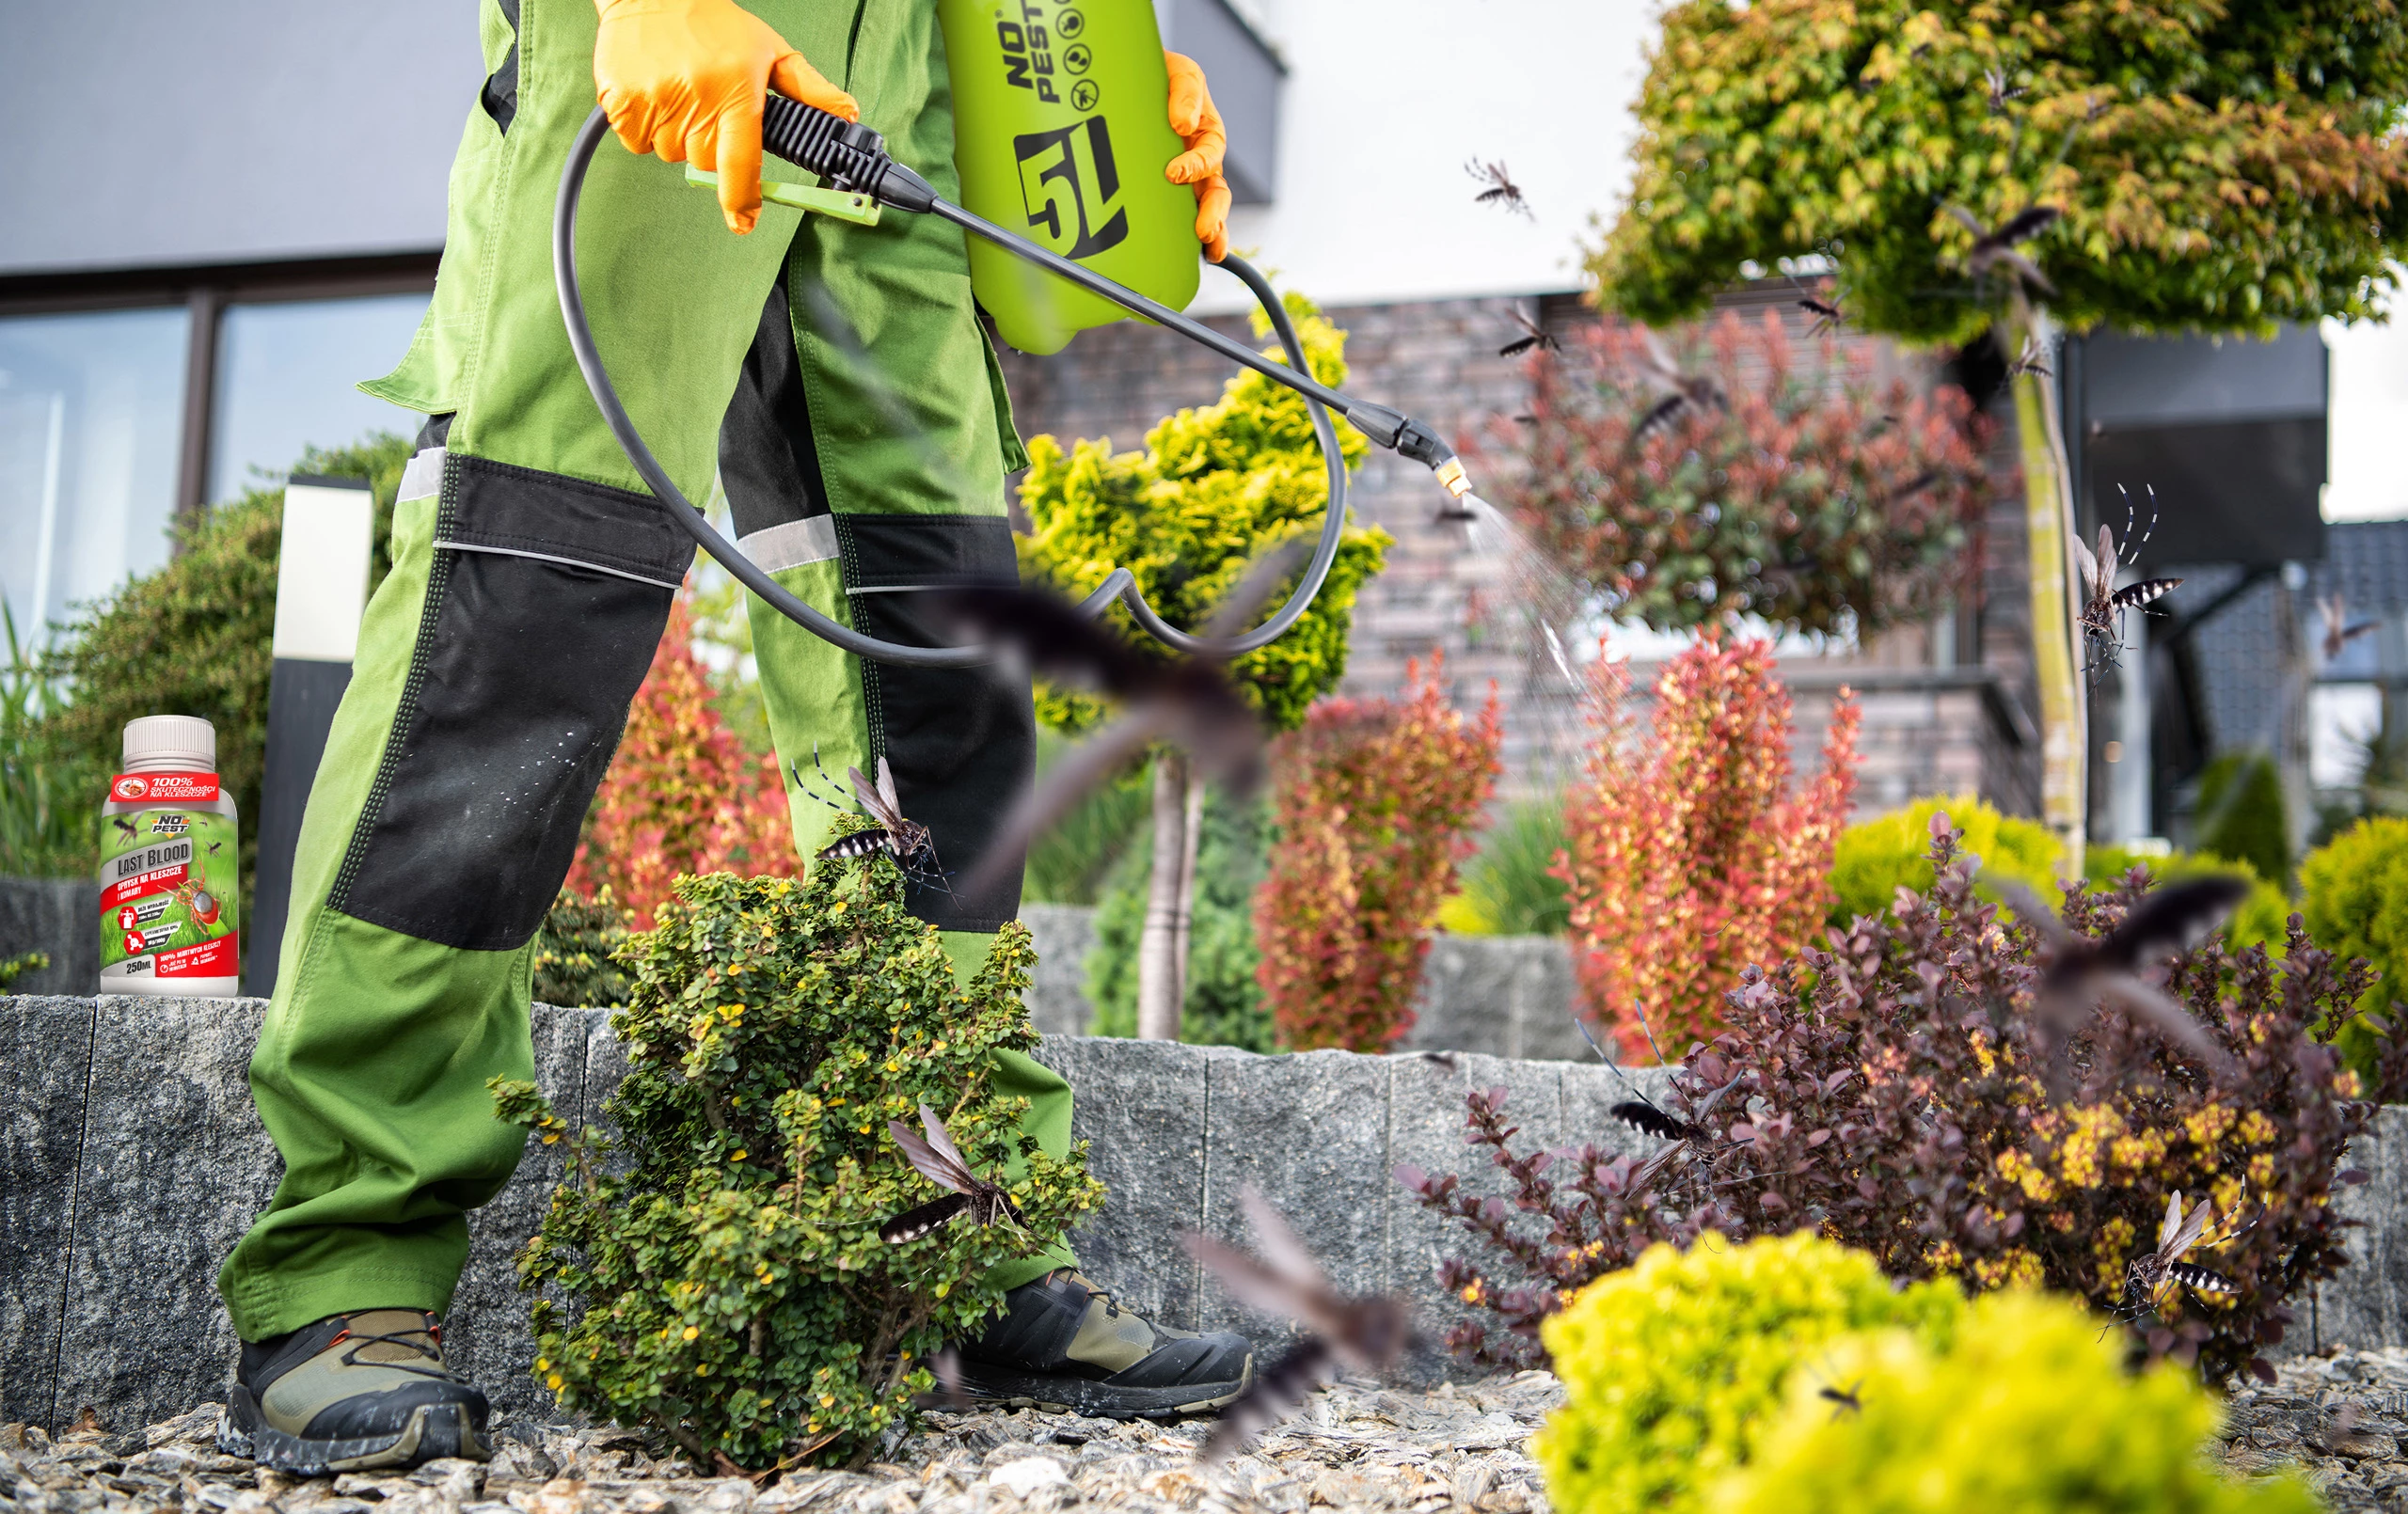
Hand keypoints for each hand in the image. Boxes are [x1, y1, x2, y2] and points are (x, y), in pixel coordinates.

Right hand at [593, 0, 858, 233]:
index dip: (741, 198)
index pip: (740, 162)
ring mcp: (654, 102)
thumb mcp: (770, 51)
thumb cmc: (714, 25)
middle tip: (709, 108)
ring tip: (680, 93)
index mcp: (735, 92)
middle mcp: (694, 99)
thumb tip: (846, 114)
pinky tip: (656, 94)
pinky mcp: (620, 103)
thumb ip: (809, 89)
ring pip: (669, 154)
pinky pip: (636, 143)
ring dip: (676, 136)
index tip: (743, 221)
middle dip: (710, 146)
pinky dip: (645, 128)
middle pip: (704, 162)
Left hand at [1163, 51, 1230, 260]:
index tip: (1174, 172)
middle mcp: (1200, 164)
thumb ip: (1186, 92)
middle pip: (1216, 196)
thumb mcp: (1180, 73)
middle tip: (1205, 231)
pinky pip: (1177, 220)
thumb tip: (1183, 124)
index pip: (1210, 158)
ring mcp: (1185, 183)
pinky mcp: (1163, 195)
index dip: (1196, 167)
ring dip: (1212, 234)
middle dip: (1214, 215)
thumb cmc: (1162, 75)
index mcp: (1207, 137)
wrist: (1133, 79)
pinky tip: (1186, 258)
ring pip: (1206, 214)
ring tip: (1210, 253)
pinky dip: (1185, 241)